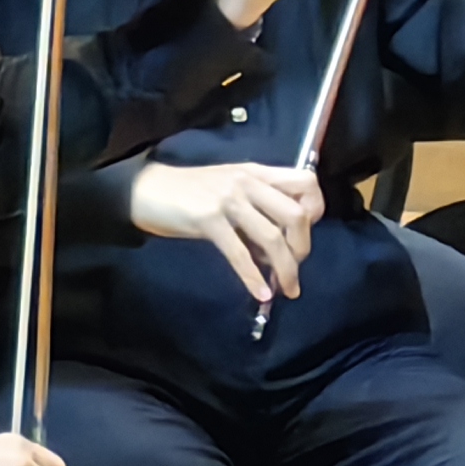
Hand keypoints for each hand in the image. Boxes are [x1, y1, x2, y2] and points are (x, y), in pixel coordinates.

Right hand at [130, 161, 326, 305]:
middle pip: (296, 214)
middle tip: (296, 267)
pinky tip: (260, 293)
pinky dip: (253, 277)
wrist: (148, 189)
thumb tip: (280, 250)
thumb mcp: (232, 189)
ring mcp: (228, 200)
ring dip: (285, 268)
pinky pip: (239, 253)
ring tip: (287, 288)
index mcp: (257, 172)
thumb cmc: (192, 192)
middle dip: (303, 247)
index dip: (316, 209)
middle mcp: (248, 183)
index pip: (306, 181)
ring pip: (272, 237)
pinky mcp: (208, 220)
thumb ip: (259, 210)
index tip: (307, 233)